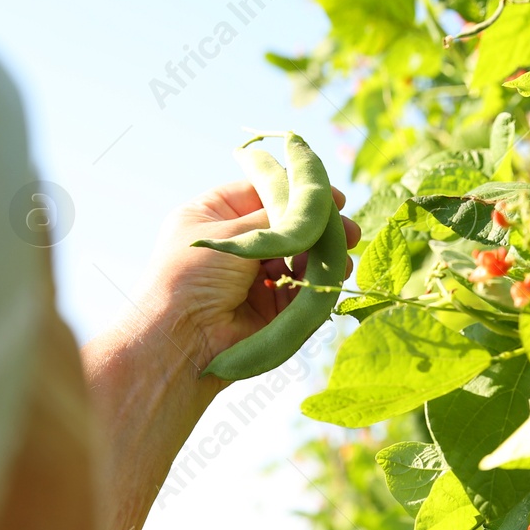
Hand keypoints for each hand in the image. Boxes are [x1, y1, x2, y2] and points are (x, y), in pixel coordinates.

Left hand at [144, 179, 358, 372]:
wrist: (181, 338)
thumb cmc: (192, 275)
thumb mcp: (231, 232)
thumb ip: (273, 216)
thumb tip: (309, 204)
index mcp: (213, 217)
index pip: (261, 193)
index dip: (295, 192)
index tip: (331, 195)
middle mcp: (234, 245)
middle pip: (285, 227)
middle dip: (317, 228)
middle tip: (348, 230)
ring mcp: (251, 278)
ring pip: (297, 259)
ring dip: (322, 256)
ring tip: (345, 255)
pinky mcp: (268, 309)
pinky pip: (300, 290)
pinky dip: (317, 282)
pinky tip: (333, 275)